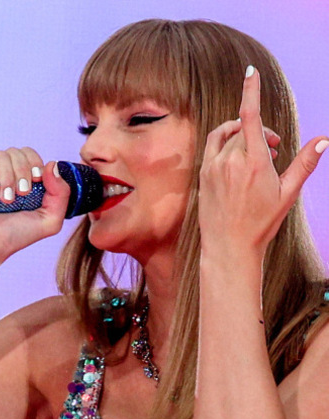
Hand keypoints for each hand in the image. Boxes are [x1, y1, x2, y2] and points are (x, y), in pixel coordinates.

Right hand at [0, 147, 71, 267]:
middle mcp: (2, 174)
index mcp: (21, 180)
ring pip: (1, 155)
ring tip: (5, 199)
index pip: (30, 155)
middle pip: (17, 152)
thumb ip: (61, 194)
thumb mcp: (49, 221)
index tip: (36, 181)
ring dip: (8, 176)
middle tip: (21, 194)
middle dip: (22, 171)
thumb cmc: (12, 237)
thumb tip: (52, 163)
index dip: (35, 163)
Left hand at [198, 65, 328, 260]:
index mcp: (253, 163)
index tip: (250, 72)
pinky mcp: (202, 174)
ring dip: (244, 136)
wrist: (227, 246)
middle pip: (244, 128)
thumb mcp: (287, 193)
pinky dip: (227, 143)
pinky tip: (238, 161)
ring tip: (258, 155)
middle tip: (275, 149)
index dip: (250, 92)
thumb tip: (324, 139)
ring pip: (228, 136)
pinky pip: (213, 145)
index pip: (250, 118)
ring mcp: (212, 167)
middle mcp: (228, 161)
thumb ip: (304, 163)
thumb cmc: (260, 222)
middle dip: (261, 131)